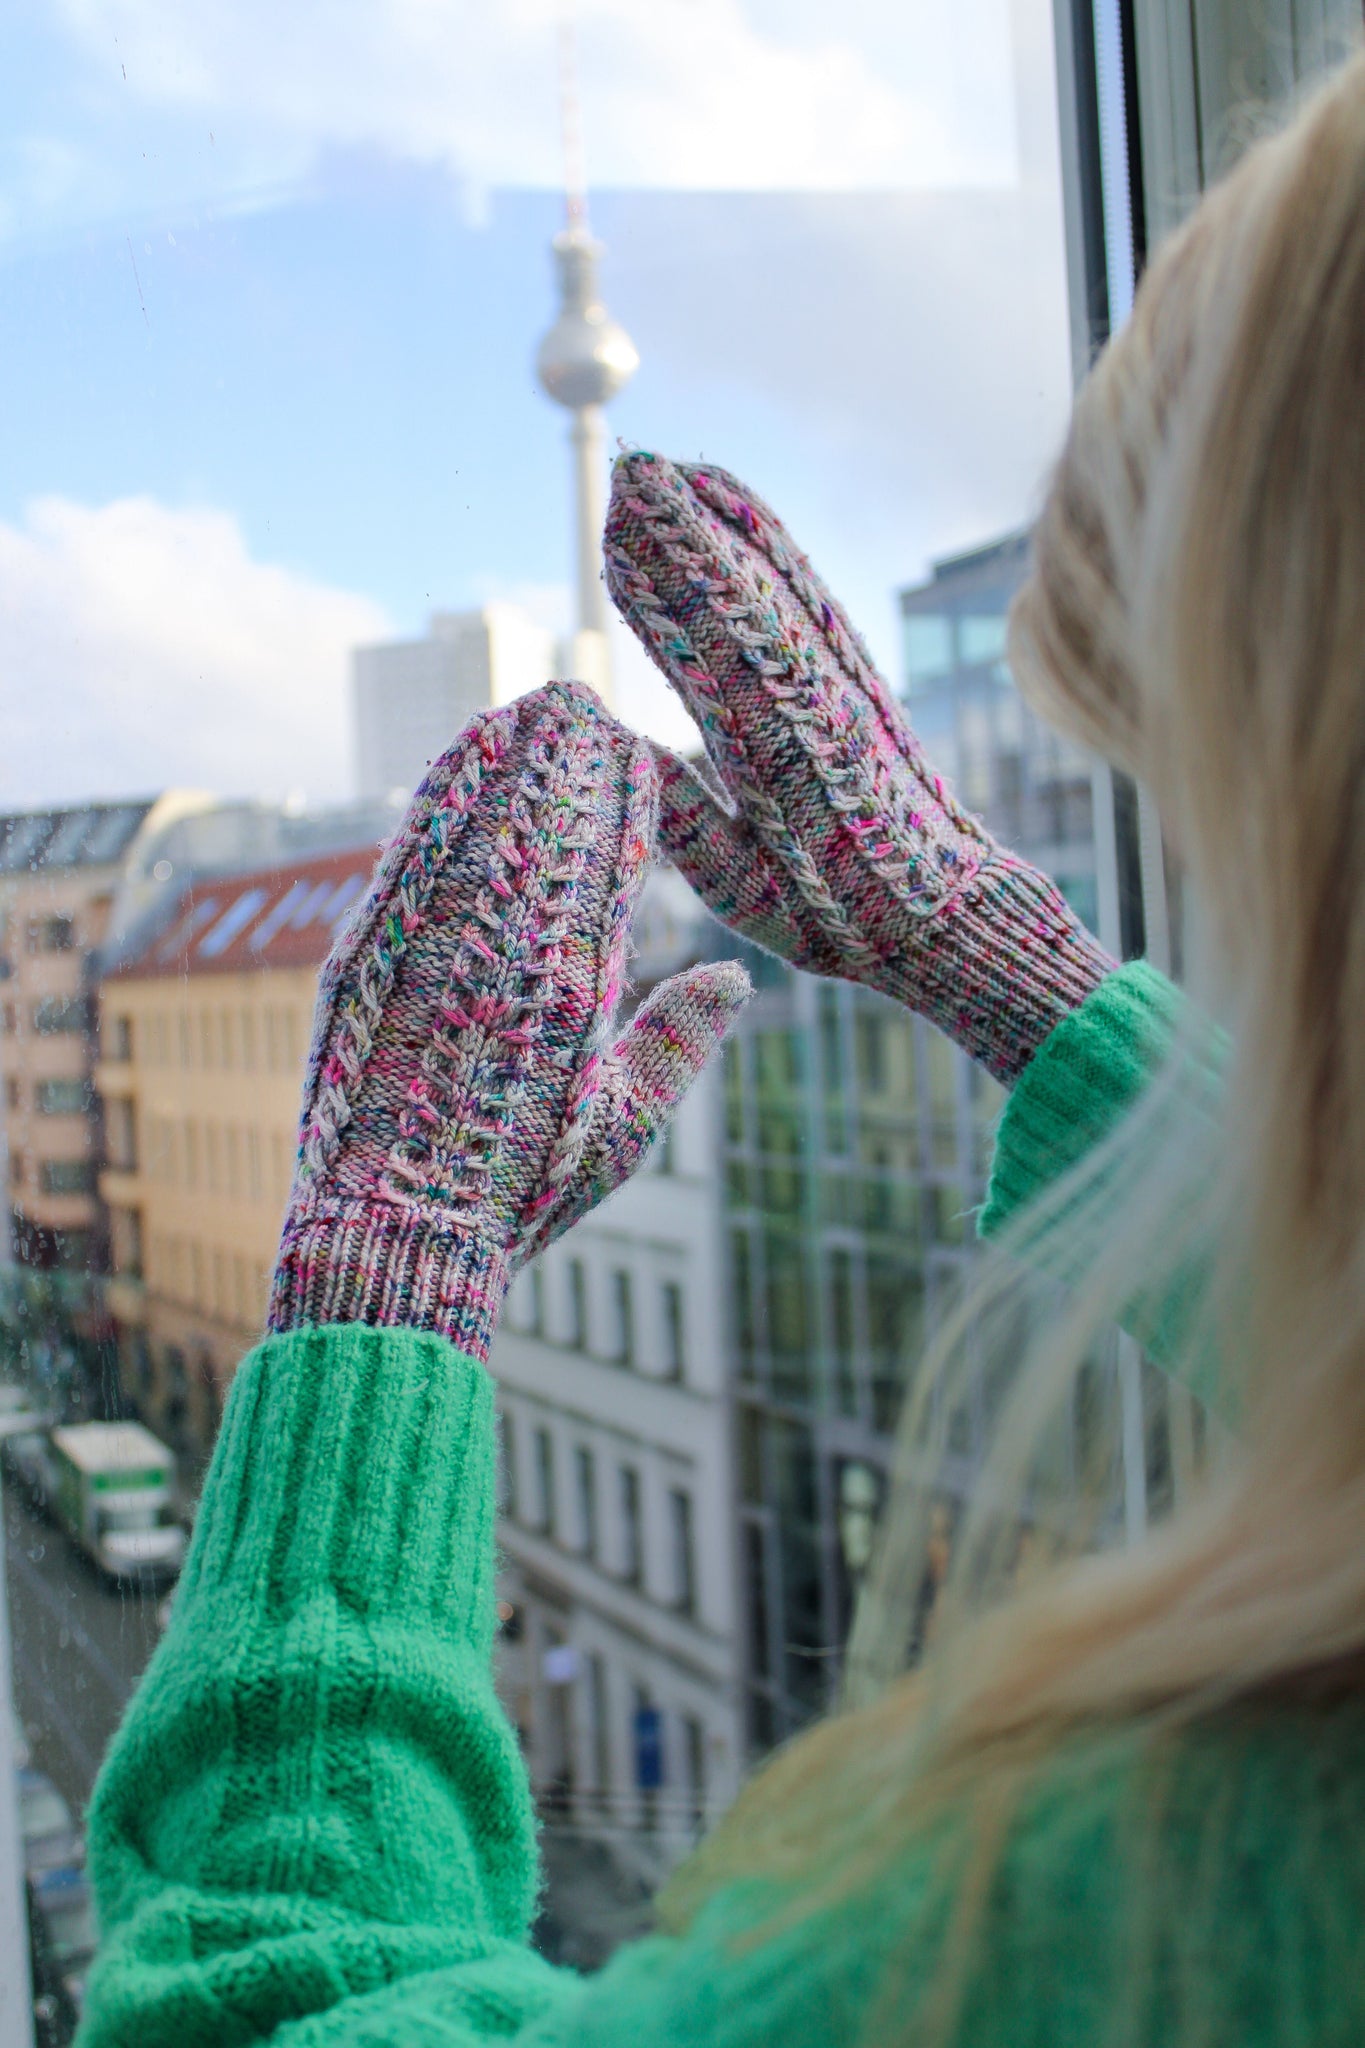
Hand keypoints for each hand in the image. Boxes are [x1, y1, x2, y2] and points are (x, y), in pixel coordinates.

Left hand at [267, 681, 750, 1361]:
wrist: (394, 1232)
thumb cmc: (519, 1192)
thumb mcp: (624, 1130)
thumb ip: (680, 1043)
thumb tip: (736, 977)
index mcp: (577, 987)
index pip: (613, 858)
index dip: (630, 797)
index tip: (643, 757)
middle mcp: (503, 950)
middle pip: (546, 822)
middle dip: (570, 758)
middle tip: (586, 705)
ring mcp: (428, 944)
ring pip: (478, 820)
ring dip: (507, 759)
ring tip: (531, 710)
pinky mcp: (366, 953)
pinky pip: (413, 852)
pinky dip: (441, 797)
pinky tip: (457, 761)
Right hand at [604, 451, 1111, 1082]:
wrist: (945, 913)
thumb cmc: (836, 916)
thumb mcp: (744, 892)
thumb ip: (683, 816)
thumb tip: (616, 737)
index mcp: (778, 755)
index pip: (713, 647)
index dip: (668, 580)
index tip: (624, 523)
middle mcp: (814, 701)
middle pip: (741, 595)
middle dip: (684, 530)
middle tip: (628, 470)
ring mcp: (842, 680)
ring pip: (778, 580)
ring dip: (722, 522)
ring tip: (667, 473)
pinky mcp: (858, 676)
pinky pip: (808, 592)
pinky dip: (769, 544)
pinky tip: (734, 510)